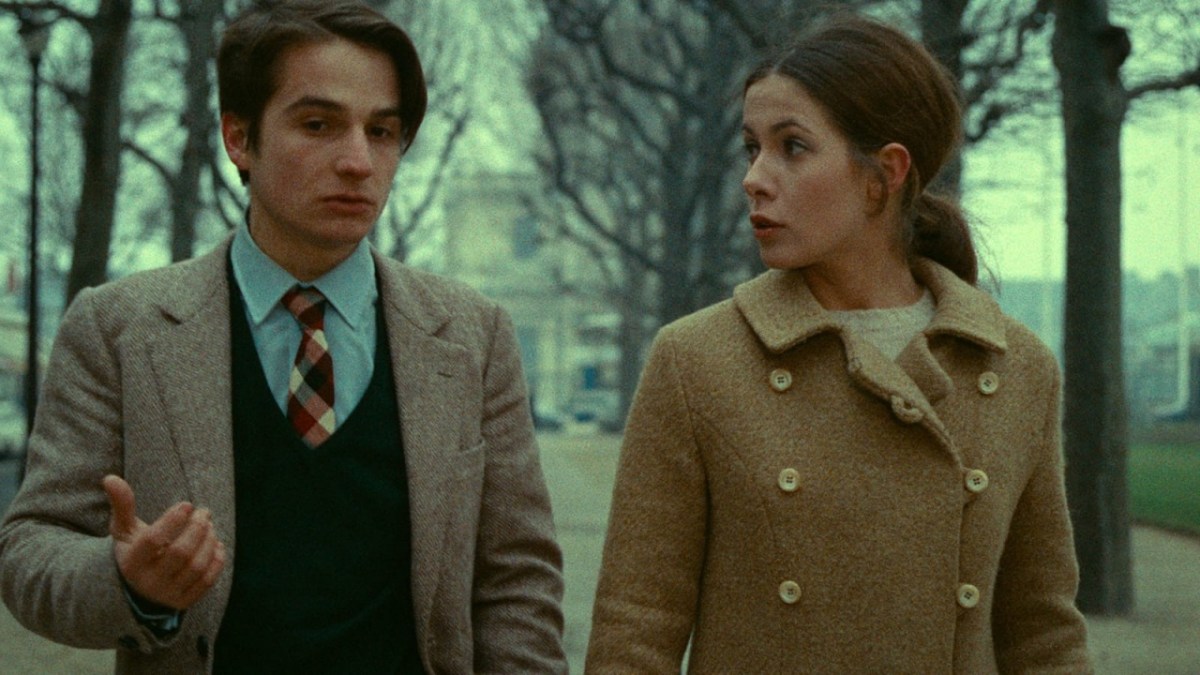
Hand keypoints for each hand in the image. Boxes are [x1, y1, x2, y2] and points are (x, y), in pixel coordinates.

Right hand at [102, 475, 225, 610]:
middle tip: (204, 512)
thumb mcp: (124, 530)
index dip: (173, 520)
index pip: (154, 540)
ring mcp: (167, 594)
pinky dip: (216, 560)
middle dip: (197, 528)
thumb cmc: (134, 550)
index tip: (187, 504)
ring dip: (209, 541)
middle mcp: (148, 581)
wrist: (137, 589)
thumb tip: (110, 478)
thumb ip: (122, 505)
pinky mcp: (183, 602)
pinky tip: (216, 544)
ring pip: (196, 566)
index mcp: (132, 561)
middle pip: (180, 552)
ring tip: (209, 526)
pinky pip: (207, 581)